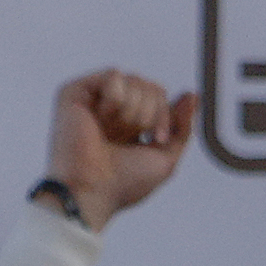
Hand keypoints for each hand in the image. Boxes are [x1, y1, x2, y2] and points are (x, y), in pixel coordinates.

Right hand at [45, 66, 195, 225]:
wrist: (92, 190)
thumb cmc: (122, 183)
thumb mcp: (166, 158)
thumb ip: (182, 127)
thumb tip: (191, 96)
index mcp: (130, 123)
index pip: (160, 97)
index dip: (164, 115)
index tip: (156, 138)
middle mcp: (111, 110)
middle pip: (152, 87)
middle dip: (150, 115)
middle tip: (128, 138)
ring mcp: (93, 100)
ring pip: (135, 80)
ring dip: (131, 113)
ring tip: (110, 132)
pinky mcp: (74, 92)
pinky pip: (114, 75)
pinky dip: (114, 101)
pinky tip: (99, 120)